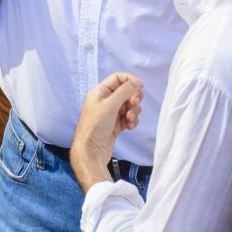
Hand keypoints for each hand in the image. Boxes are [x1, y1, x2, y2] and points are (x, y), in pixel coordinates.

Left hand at [70, 72, 142, 190]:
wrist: (90, 153)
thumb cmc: (95, 128)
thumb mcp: (110, 105)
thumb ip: (125, 91)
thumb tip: (137, 81)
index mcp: (100, 92)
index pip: (118, 78)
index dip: (130, 80)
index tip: (140, 86)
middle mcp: (105, 101)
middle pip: (126, 92)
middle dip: (134, 98)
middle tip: (134, 104)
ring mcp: (111, 113)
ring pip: (129, 105)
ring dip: (134, 111)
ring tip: (129, 119)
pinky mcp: (116, 125)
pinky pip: (129, 117)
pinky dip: (132, 120)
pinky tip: (129, 126)